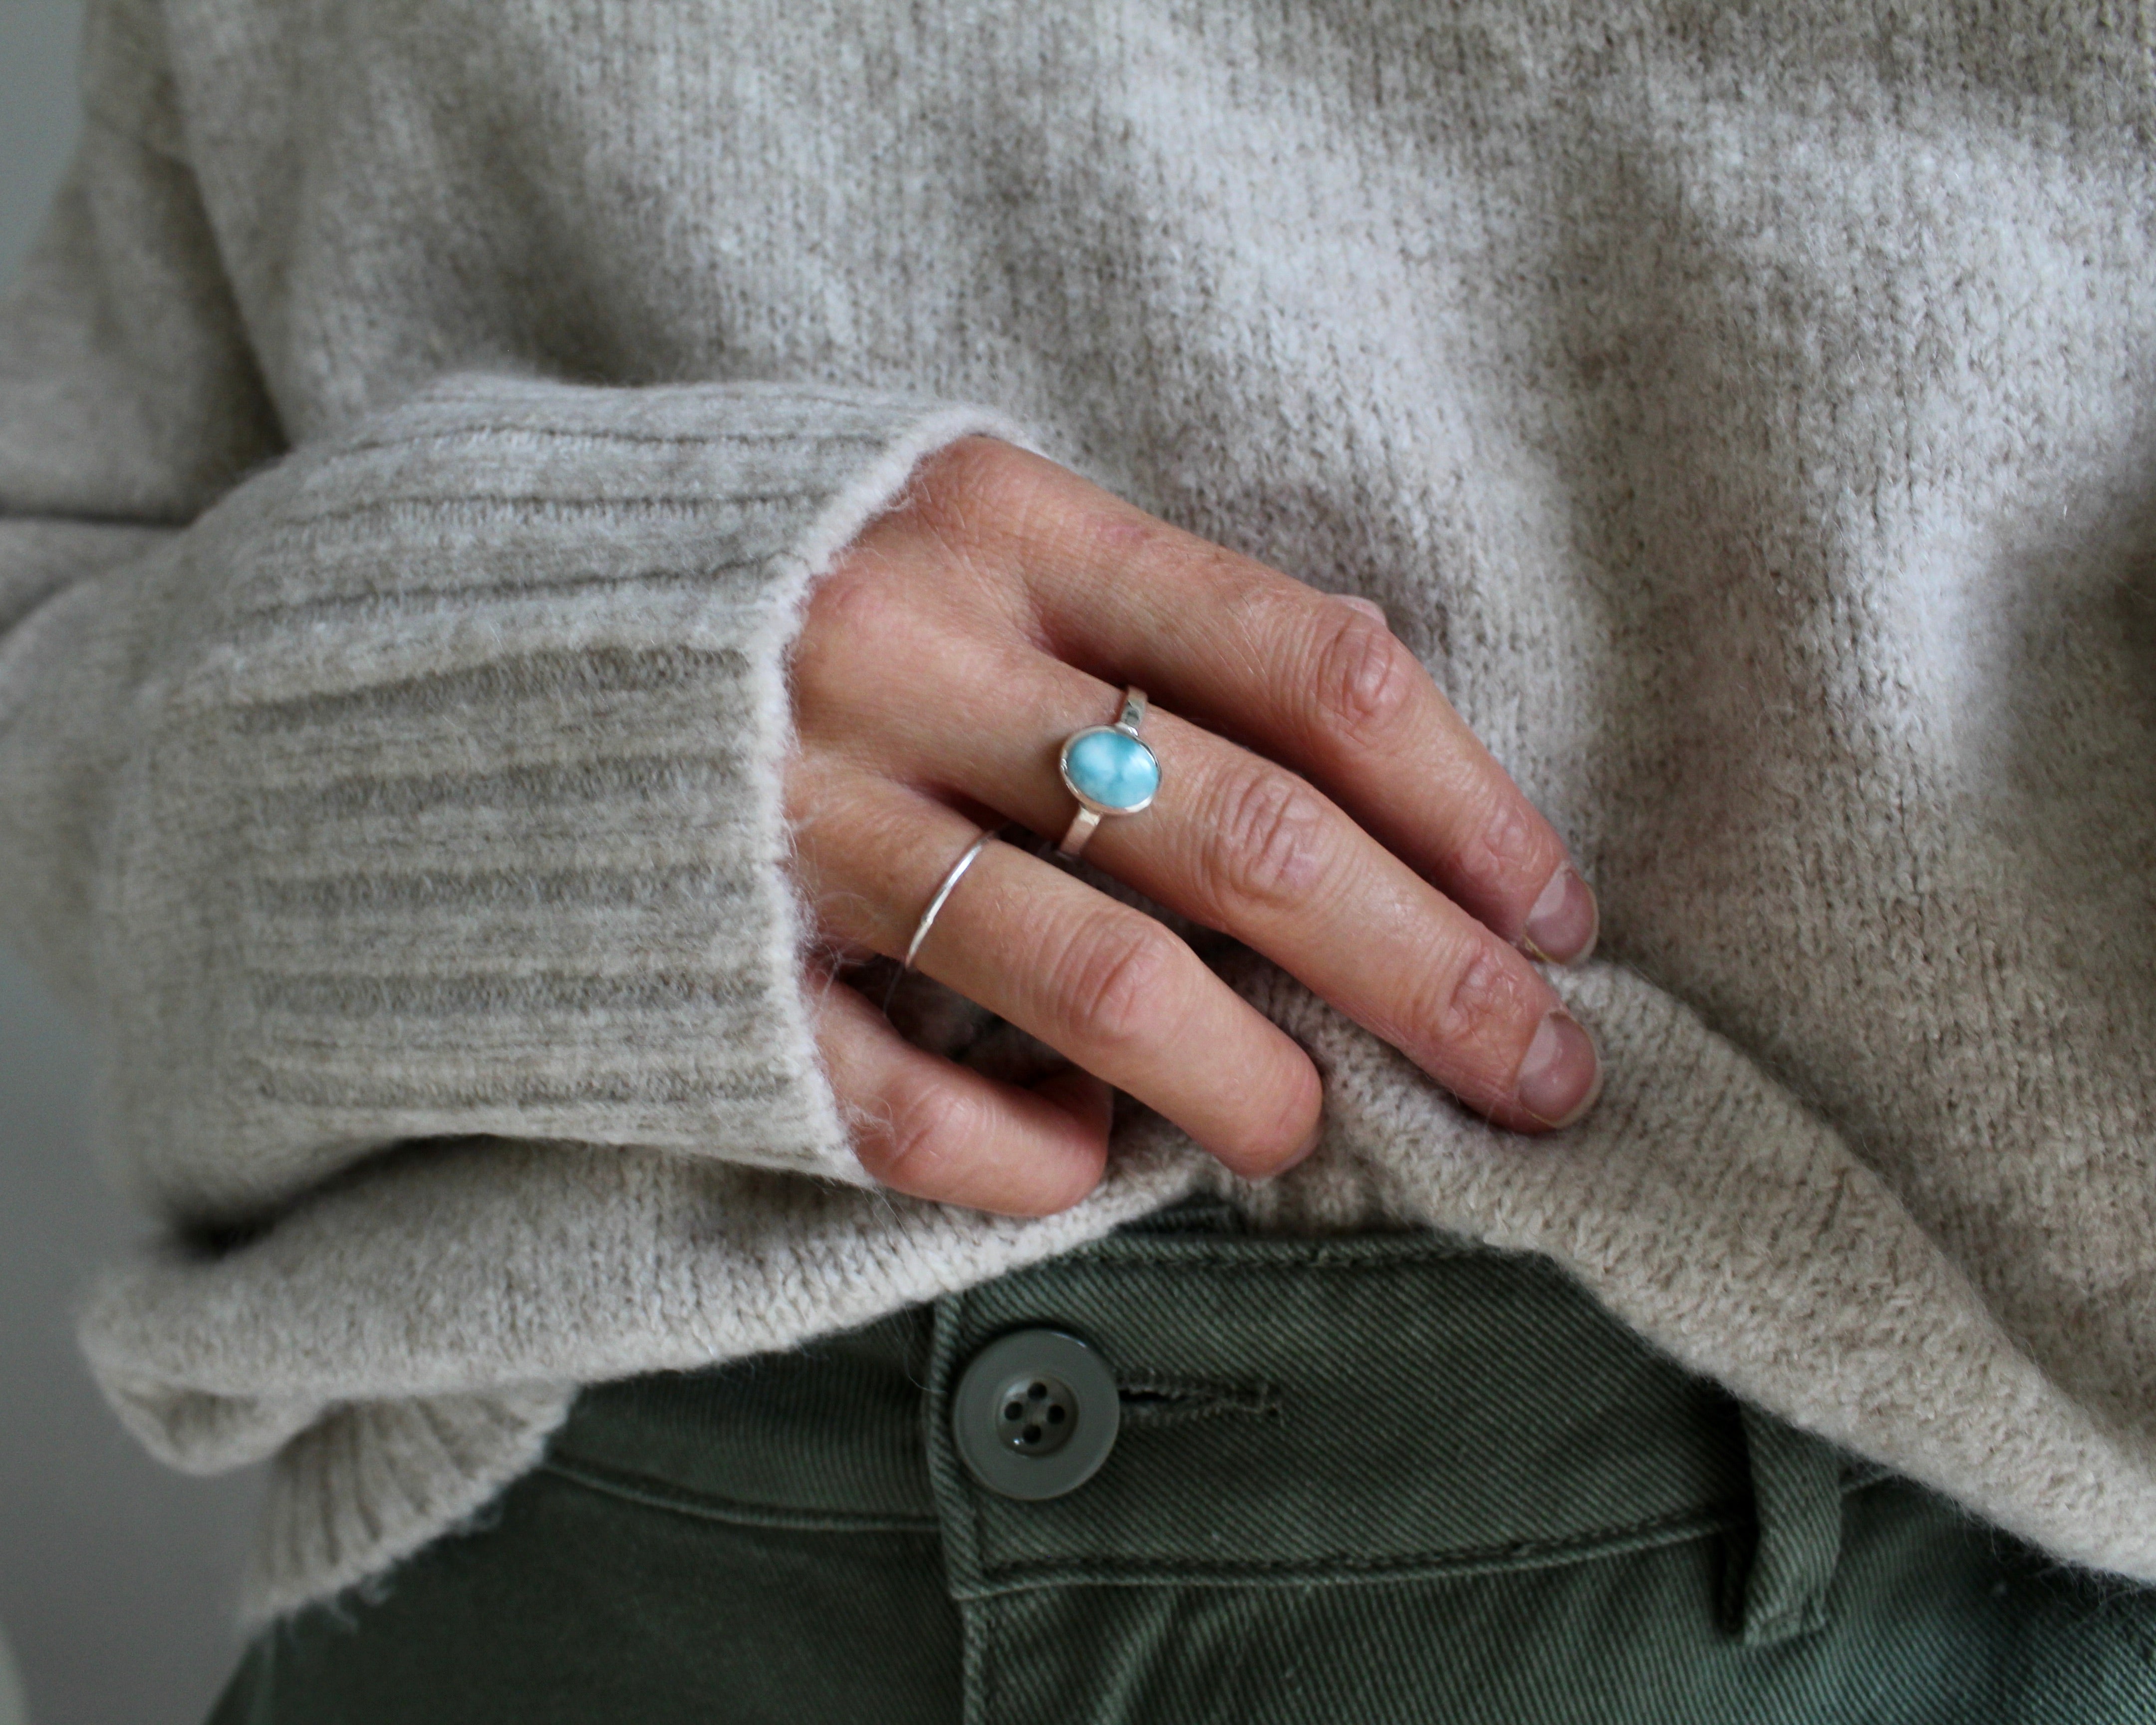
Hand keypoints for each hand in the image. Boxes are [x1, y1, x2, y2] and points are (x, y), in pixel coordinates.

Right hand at [786, 438, 1600, 1215]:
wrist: (447, 636)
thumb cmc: (761, 578)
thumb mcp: (947, 522)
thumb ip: (1117, 621)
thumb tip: (1342, 801)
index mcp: (1000, 521)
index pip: (1309, 669)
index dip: (1467, 806)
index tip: (1555, 912)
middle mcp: (912, 659)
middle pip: (1249, 839)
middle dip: (1432, 973)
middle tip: (1542, 1071)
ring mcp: (806, 821)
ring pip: (1105, 987)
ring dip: (1254, 1087)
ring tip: (1309, 1132)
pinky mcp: (717, 971)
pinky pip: (916, 1113)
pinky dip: (1037, 1159)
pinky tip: (1086, 1153)